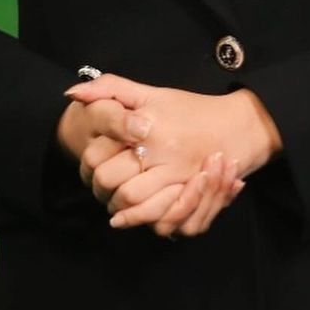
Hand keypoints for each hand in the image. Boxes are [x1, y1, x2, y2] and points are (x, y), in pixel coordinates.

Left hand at [62, 73, 277, 234]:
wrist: (237, 125)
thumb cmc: (188, 108)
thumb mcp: (151, 93)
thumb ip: (111, 88)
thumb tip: (71, 92)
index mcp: (150, 127)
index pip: (103, 156)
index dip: (90, 164)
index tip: (89, 162)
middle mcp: (165, 155)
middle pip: (116, 186)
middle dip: (102, 190)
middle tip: (97, 186)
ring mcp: (179, 178)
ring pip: (136, 206)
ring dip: (120, 210)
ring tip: (112, 204)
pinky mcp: (190, 197)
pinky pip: (161, 219)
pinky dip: (143, 221)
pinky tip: (131, 216)